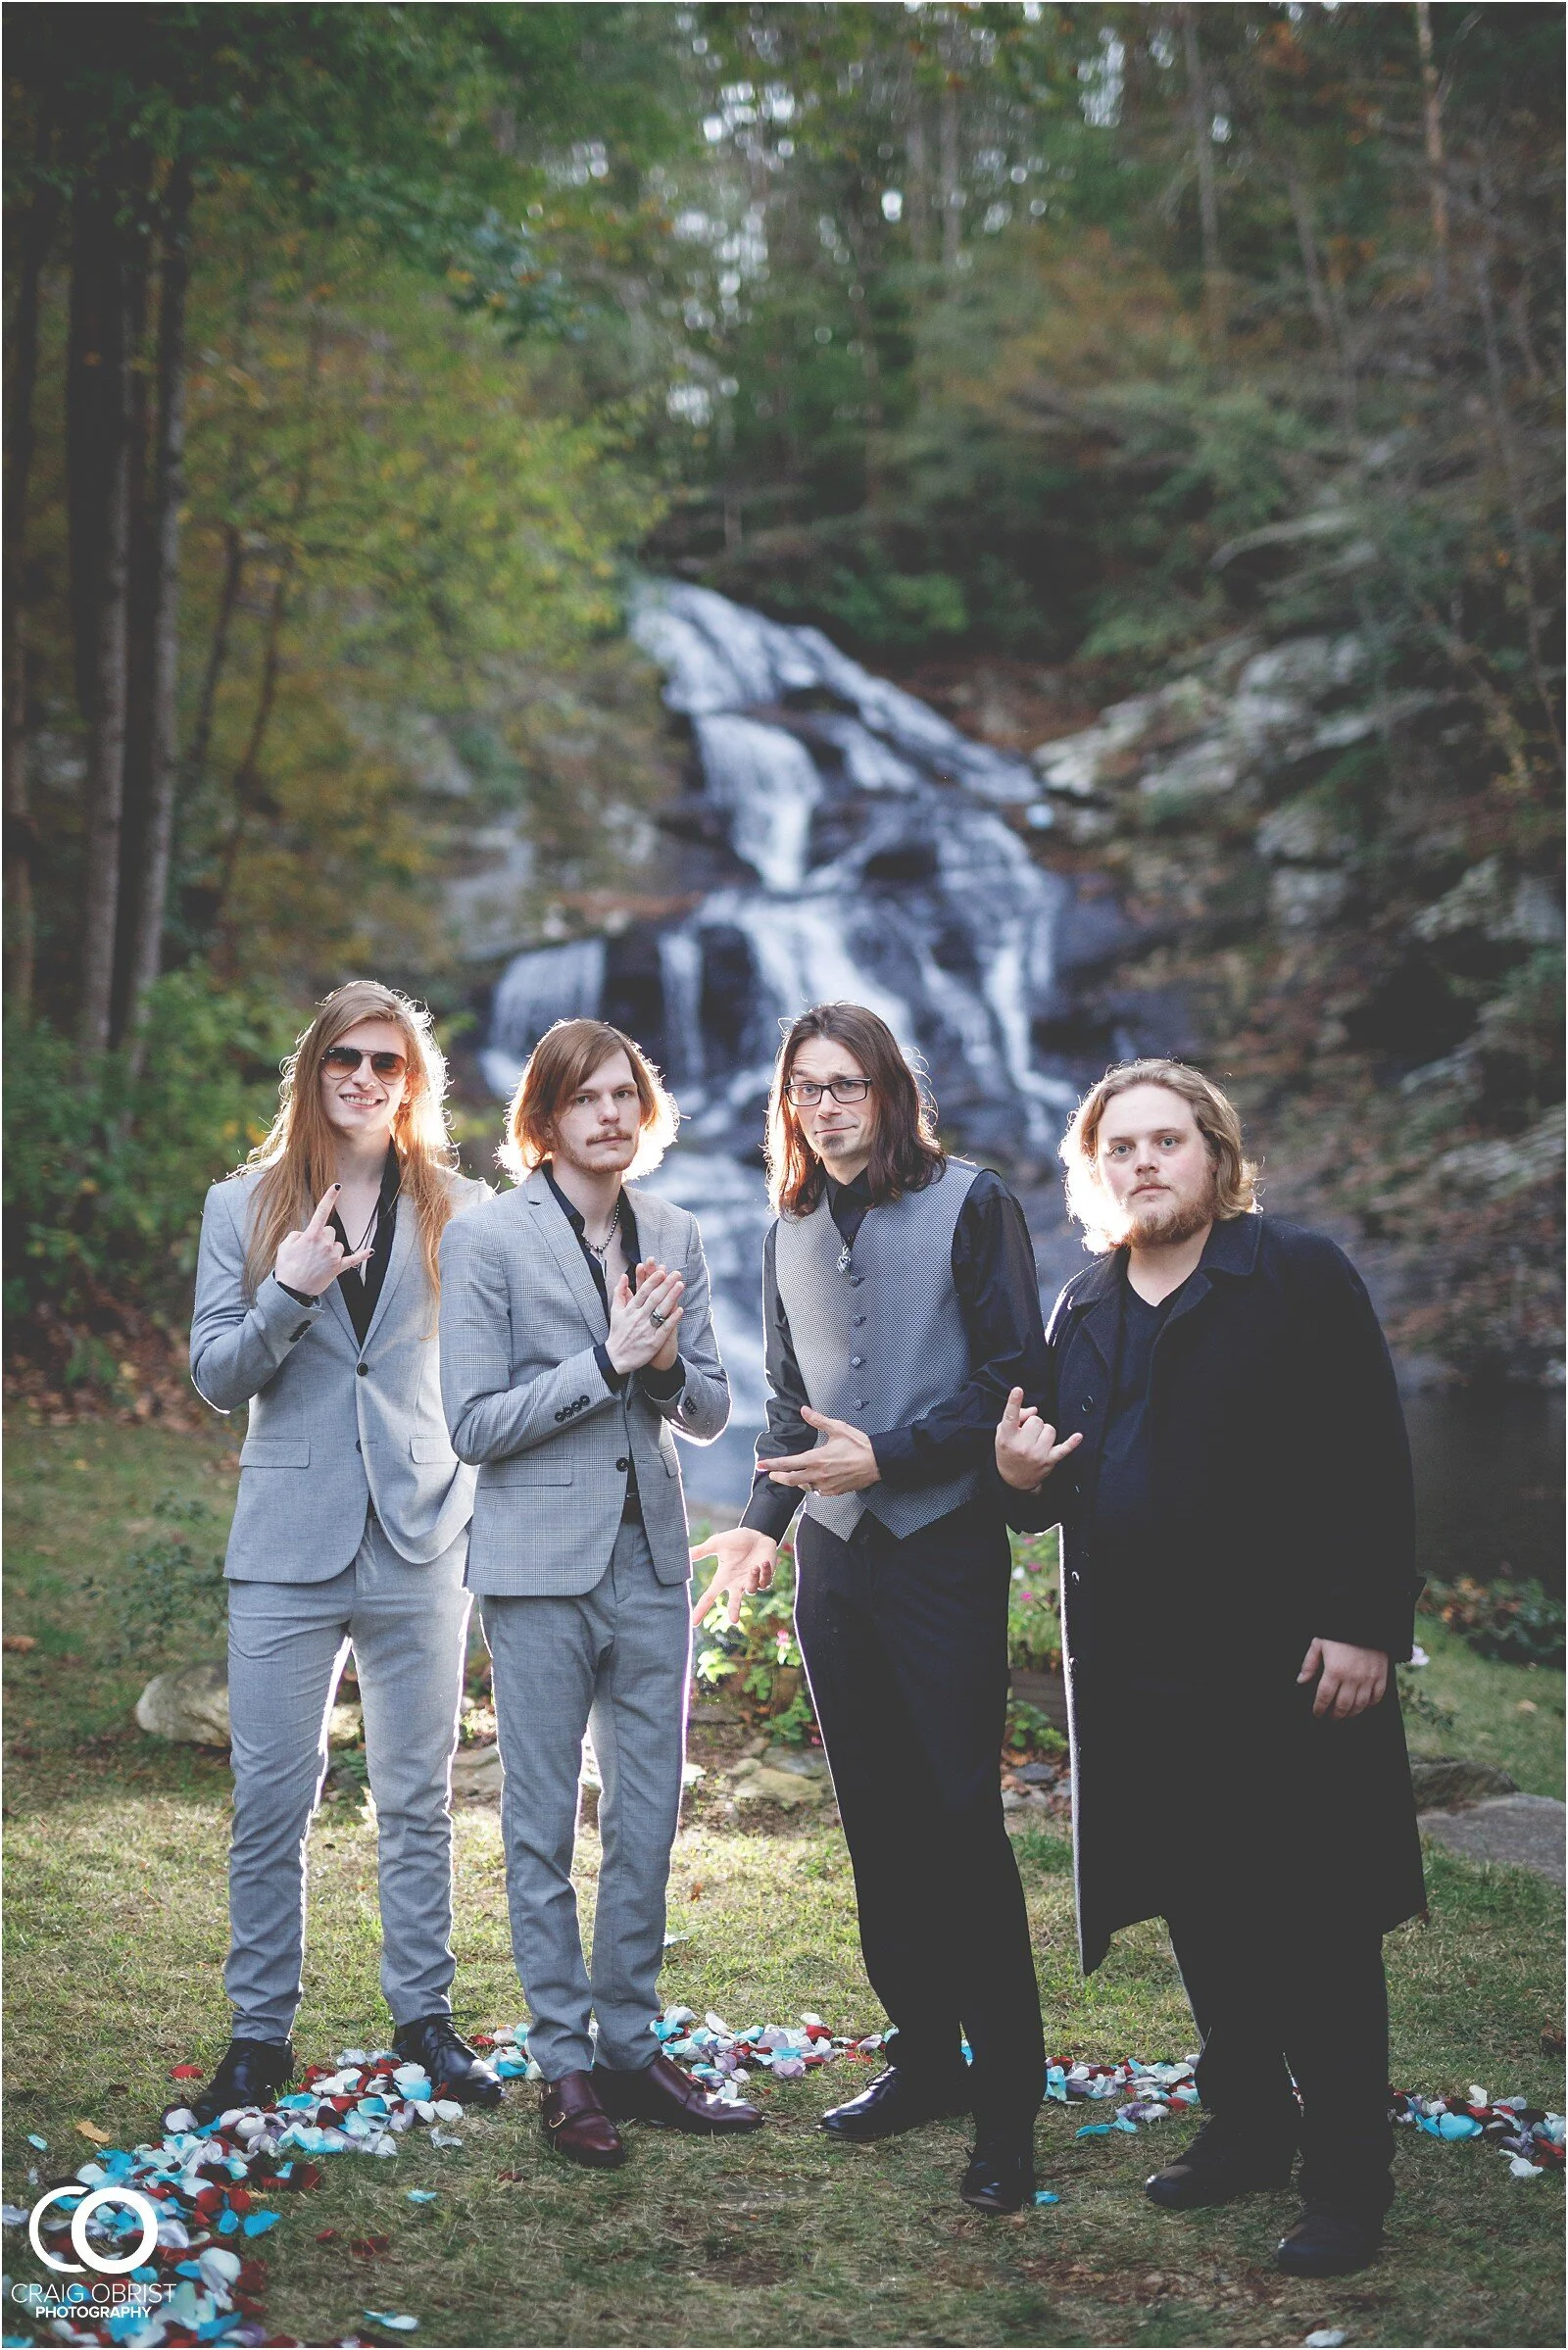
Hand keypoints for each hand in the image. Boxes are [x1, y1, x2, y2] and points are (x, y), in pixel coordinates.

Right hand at [274, 1186, 371, 1297]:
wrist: (291, 1291)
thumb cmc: (286, 1268)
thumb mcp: (285, 1246)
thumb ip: (297, 1235)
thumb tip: (306, 1235)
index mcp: (311, 1236)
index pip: (322, 1211)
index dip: (330, 1197)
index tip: (337, 1186)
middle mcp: (325, 1244)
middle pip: (331, 1230)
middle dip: (323, 1236)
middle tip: (310, 1250)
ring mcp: (333, 1256)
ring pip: (338, 1244)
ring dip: (330, 1248)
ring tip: (317, 1261)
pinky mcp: (338, 1268)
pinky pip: (354, 1259)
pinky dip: (362, 1255)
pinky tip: (371, 1251)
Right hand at [606, 1262, 683, 1374]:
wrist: (615, 1358)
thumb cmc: (617, 1333)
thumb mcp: (615, 1311)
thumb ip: (619, 1292)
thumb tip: (623, 1275)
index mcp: (630, 1310)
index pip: (643, 1292)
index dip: (652, 1281)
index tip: (661, 1271)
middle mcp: (638, 1318)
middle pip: (654, 1298)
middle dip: (666, 1285)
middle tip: (676, 1274)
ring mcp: (646, 1330)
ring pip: (661, 1311)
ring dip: (671, 1297)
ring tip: (680, 1285)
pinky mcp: (653, 1342)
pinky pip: (665, 1329)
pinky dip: (672, 1319)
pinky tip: (680, 1309)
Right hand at [690, 1527, 778, 1626]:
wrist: (755, 1535)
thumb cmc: (735, 1540)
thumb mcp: (716, 1544)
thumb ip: (702, 1551)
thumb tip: (685, 1554)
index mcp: (723, 1579)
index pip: (709, 1597)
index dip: (701, 1609)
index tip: (694, 1623)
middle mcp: (737, 1584)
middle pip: (734, 1603)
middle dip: (734, 1611)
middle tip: (734, 1620)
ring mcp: (751, 1582)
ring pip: (752, 1590)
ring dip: (753, 1579)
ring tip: (753, 1567)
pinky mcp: (765, 1578)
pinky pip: (765, 1582)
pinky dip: (764, 1573)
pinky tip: (763, 1562)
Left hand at [764, 1406, 880, 1496]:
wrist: (878, 1462)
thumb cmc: (859, 1446)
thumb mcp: (838, 1428)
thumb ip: (818, 1420)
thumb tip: (804, 1410)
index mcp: (817, 1458)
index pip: (788, 1463)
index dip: (772, 1465)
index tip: (762, 1465)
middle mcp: (819, 1474)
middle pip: (791, 1480)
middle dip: (778, 1477)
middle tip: (771, 1475)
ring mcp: (827, 1485)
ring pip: (805, 1487)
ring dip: (797, 1481)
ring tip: (795, 1474)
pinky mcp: (835, 1491)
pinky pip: (818, 1491)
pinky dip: (812, 1486)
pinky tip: (814, 1479)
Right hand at [994, 1388, 1082, 1492]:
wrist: (1013, 1479)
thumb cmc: (1008, 1451)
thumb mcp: (1002, 1434)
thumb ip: (1016, 1417)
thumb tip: (1035, 1410)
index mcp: (1007, 1437)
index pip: (1010, 1416)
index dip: (1013, 1402)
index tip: (1018, 1390)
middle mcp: (1022, 1446)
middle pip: (1036, 1420)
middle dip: (1033, 1424)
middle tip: (1027, 1433)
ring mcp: (1037, 1454)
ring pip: (1050, 1429)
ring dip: (1045, 1432)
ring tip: (1036, 1440)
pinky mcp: (1049, 1460)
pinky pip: (1064, 1449)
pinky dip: (1071, 1443)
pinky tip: (1078, 1436)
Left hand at [1298, 1637, 1388, 1719]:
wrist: (1366, 1621)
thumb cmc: (1339, 1631)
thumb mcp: (1319, 1643)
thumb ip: (1309, 1663)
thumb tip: (1301, 1681)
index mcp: (1335, 1671)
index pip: (1325, 1698)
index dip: (1320, 1708)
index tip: (1317, 1713)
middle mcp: (1352, 1678)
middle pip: (1343, 1706)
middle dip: (1335, 1715)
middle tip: (1330, 1717)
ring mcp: (1369, 1679)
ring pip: (1360, 1705)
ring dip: (1351, 1713)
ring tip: (1344, 1714)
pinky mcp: (1381, 1676)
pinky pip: (1376, 1697)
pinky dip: (1369, 1705)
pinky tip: (1362, 1705)